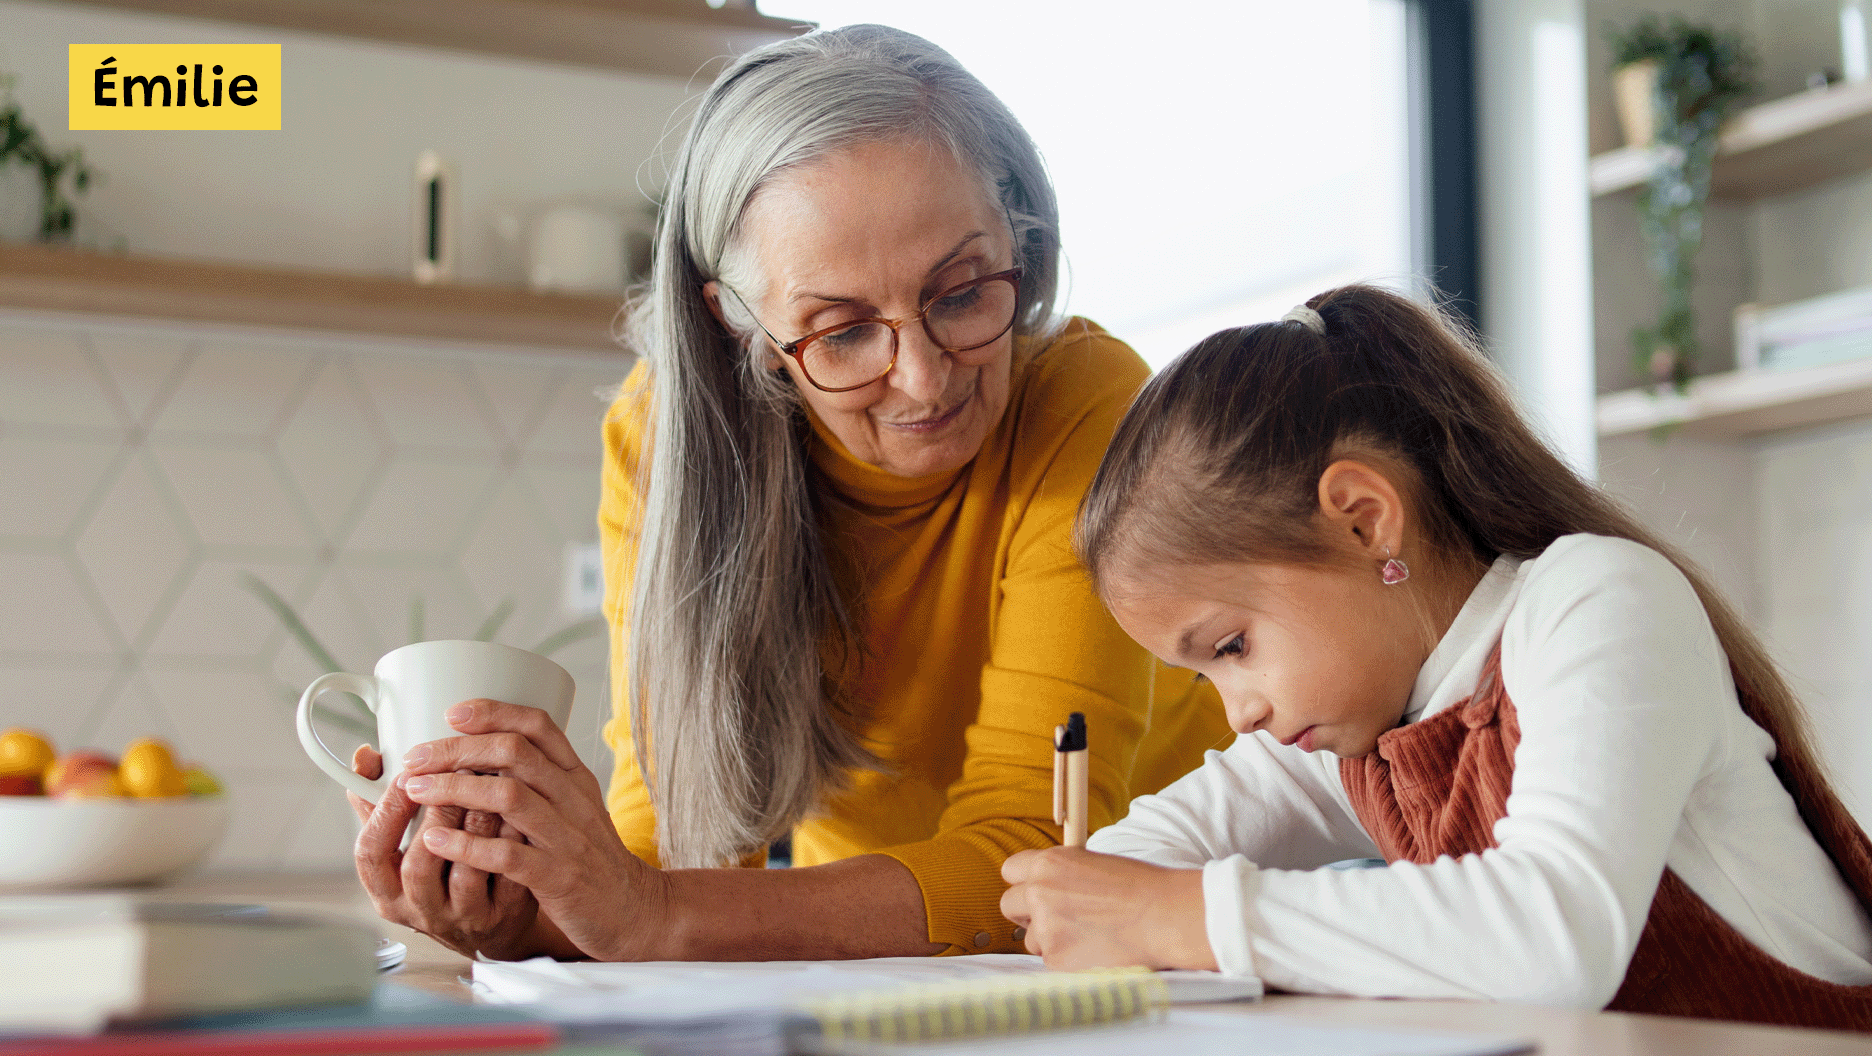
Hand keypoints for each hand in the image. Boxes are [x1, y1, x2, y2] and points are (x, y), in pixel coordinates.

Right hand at [348, 744, 540, 959]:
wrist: (488, 922)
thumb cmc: (439, 871)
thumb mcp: (401, 844)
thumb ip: (379, 802)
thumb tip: (364, 756)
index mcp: (388, 892)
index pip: (371, 853)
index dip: (386, 811)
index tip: (406, 775)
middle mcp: (422, 910)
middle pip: (418, 866)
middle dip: (437, 814)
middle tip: (458, 773)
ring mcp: (463, 917)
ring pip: (467, 874)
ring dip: (477, 823)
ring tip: (488, 784)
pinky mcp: (503, 915)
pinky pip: (508, 876)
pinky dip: (511, 839)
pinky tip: (516, 811)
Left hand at [396, 699, 673, 961]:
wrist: (634, 909)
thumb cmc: (591, 857)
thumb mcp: (574, 808)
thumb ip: (537, 782)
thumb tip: (477, 757)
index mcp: (574, 776)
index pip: (538, 725)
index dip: (493, 712)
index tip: (452, 713)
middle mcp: (573, 798)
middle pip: (514, 753)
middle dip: (457, 750)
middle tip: (415, 758)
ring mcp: (567, 837)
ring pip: (508, 796)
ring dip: (454, 790)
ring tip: (415, 791)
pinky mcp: (559, 877)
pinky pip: (507, 855)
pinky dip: (466, 845)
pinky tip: (434, 841)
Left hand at [1000, 847, 1214, 970]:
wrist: (1163, 916)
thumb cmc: (1138, 887)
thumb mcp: (1092, 863)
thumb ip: (1061, 874)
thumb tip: (1045, 886)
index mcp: (1048, 863)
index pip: (1010, 870)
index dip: (1024, 882)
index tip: (1035, 890)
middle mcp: (1039, 892)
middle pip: (1008, 905)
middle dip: (1027, 913)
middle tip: (1055, 918)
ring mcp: (1046, 927)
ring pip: (1030, 938)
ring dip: (1050, 939)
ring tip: (1086, 935)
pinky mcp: (1056, 958)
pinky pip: (1050, 961)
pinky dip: (1068, 959)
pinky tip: (1094, 949)